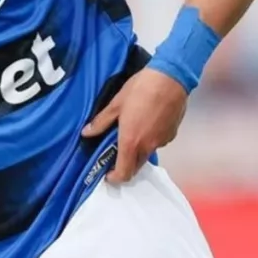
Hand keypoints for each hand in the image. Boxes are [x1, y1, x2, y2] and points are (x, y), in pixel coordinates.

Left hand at [80, 67, 187, 184]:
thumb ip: (100, 122)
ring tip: (129, 133)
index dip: (115, 178)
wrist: (170, 79)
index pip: (124, 173)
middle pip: (136, 166)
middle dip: (125, 166)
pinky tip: (145, 124)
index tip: (107, 173)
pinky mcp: (171, 134)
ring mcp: (162, 141)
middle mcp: (148, 146)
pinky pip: (157, 143)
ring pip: (147, 154)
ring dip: (137, 151)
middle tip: (114, 153)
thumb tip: (86, 133)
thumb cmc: (140, 90)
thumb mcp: (115, 104)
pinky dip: (149, 140)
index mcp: (131, 141)